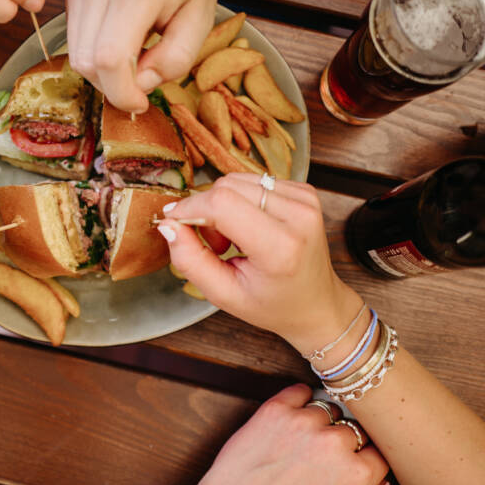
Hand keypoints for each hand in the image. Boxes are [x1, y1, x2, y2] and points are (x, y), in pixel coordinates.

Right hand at [66, 0, 216, 112]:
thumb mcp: (201, 19)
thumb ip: (175, 58)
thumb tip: (141, 84)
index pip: (110, 58)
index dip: (122, 92)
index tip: (141, 102)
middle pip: (87, 62)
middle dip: (114, 86)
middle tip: (143, 80)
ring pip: (76, 56)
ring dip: (104, 73)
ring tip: (135, 58)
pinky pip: (75, 41)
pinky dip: (96, 56)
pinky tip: (121, 42)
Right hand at [159, 174, 361, 354]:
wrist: (317, 303)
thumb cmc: (272, 304)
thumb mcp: (224, 294)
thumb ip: (190, 260)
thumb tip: (167, 224)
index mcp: (280, 247)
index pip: (222, 204)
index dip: (190, 208)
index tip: (174, 223)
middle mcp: (298, 216)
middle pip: (227, 186)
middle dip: (207, 211)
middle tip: (217, 245)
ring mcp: (305, 199)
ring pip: (237, 180)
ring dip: (224, 205)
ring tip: (235, 239)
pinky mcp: (304, 190)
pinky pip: (254, 181)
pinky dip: (242, 202)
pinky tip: (250, 228)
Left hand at [188, 384, 388, 484]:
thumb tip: (379, 479)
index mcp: (356, 476)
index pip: (379, 453)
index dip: (366, 458)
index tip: (355, 462)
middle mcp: (334, 444)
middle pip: (356, 429)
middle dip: (345, 442)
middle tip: (324, 455)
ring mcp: (304, 423)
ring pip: (329, 409)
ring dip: (321, 422)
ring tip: (303, 442)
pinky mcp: (276, 409)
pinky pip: (301, 391)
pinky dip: (300, 400)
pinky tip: (293, 417)